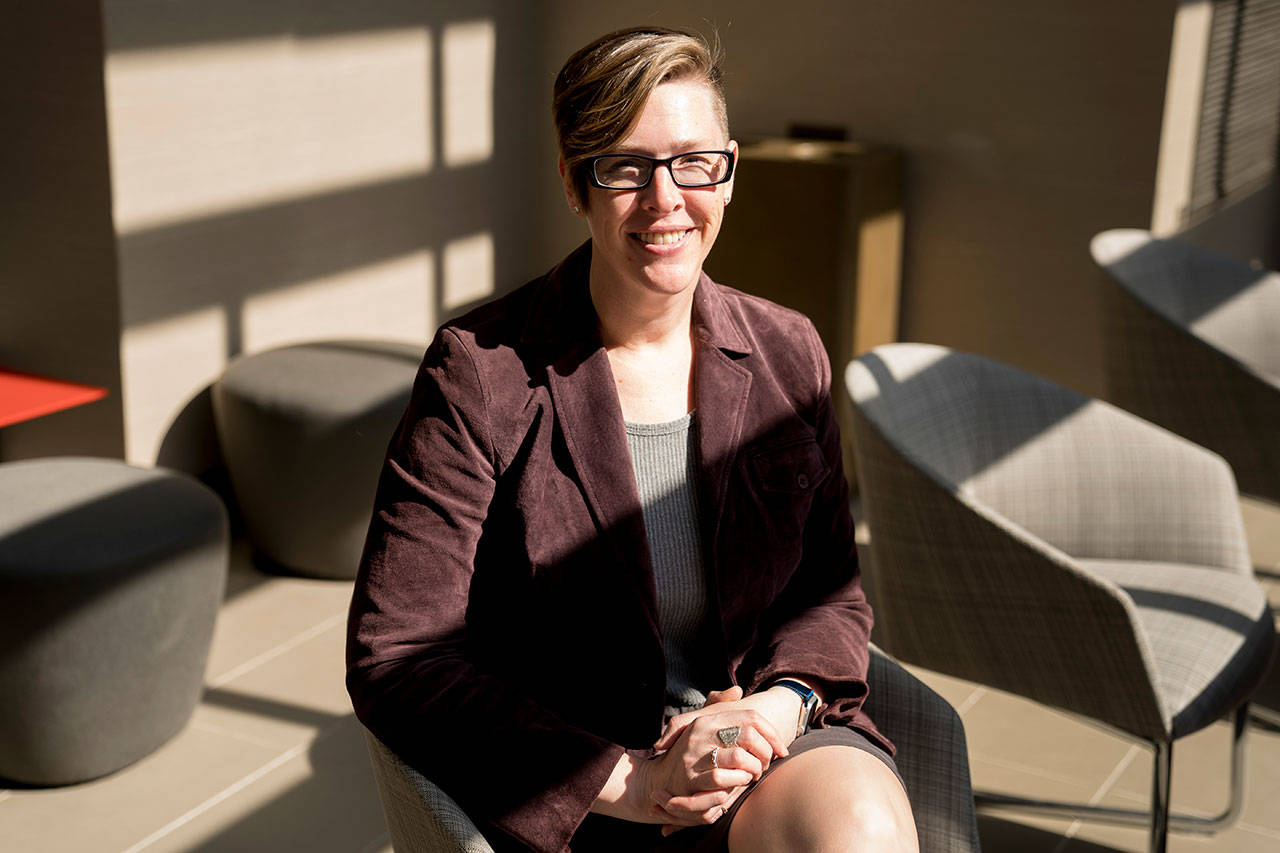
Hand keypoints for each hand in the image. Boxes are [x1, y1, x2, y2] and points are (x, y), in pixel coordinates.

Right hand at [645, 687, 791, 831]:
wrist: (662, 780)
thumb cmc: (691, 753)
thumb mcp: (703, 727)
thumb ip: (719, 705)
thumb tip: (736, 691)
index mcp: (708, 718)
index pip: (751, 717)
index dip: (772, 734)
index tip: (781, 750)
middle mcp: (701, 733)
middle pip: (749, 736)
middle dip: (765, 754)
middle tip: (765, 765)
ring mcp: (695, 755)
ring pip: (740, 758)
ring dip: (754, 770)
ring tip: (754, 776)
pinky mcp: (692, 779)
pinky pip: (724, 779)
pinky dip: (739, 782)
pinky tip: (740, 785)